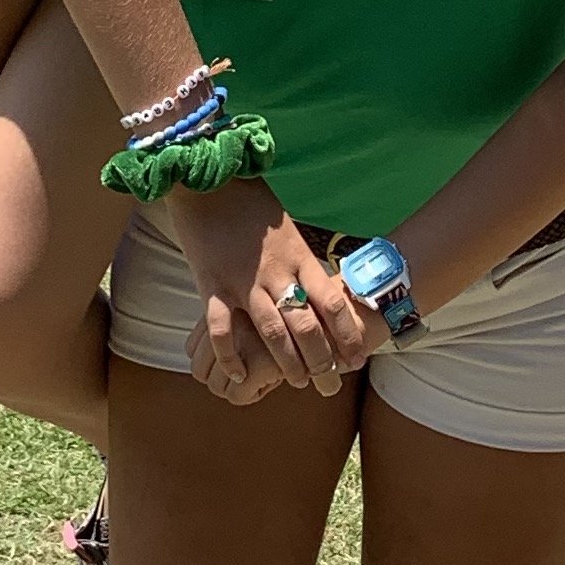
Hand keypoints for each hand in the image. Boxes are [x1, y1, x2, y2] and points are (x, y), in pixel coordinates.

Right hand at [168, 189, 374, 402]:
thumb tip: (326, 288)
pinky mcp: (211, 286)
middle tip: (330, 382)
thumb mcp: (289, 229)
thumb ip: (303, 261)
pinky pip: (221, 330)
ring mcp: (242, 281)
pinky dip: (231, 355)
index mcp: (298, 256)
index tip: (356, 357)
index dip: (347, 334)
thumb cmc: (252, 202)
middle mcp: (275, 272)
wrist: (207, 182)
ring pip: (271, 332)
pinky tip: (240, 374)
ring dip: (287, 362)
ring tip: (297, 383)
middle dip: (321, 359)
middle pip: (306, 325)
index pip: (332, 302)